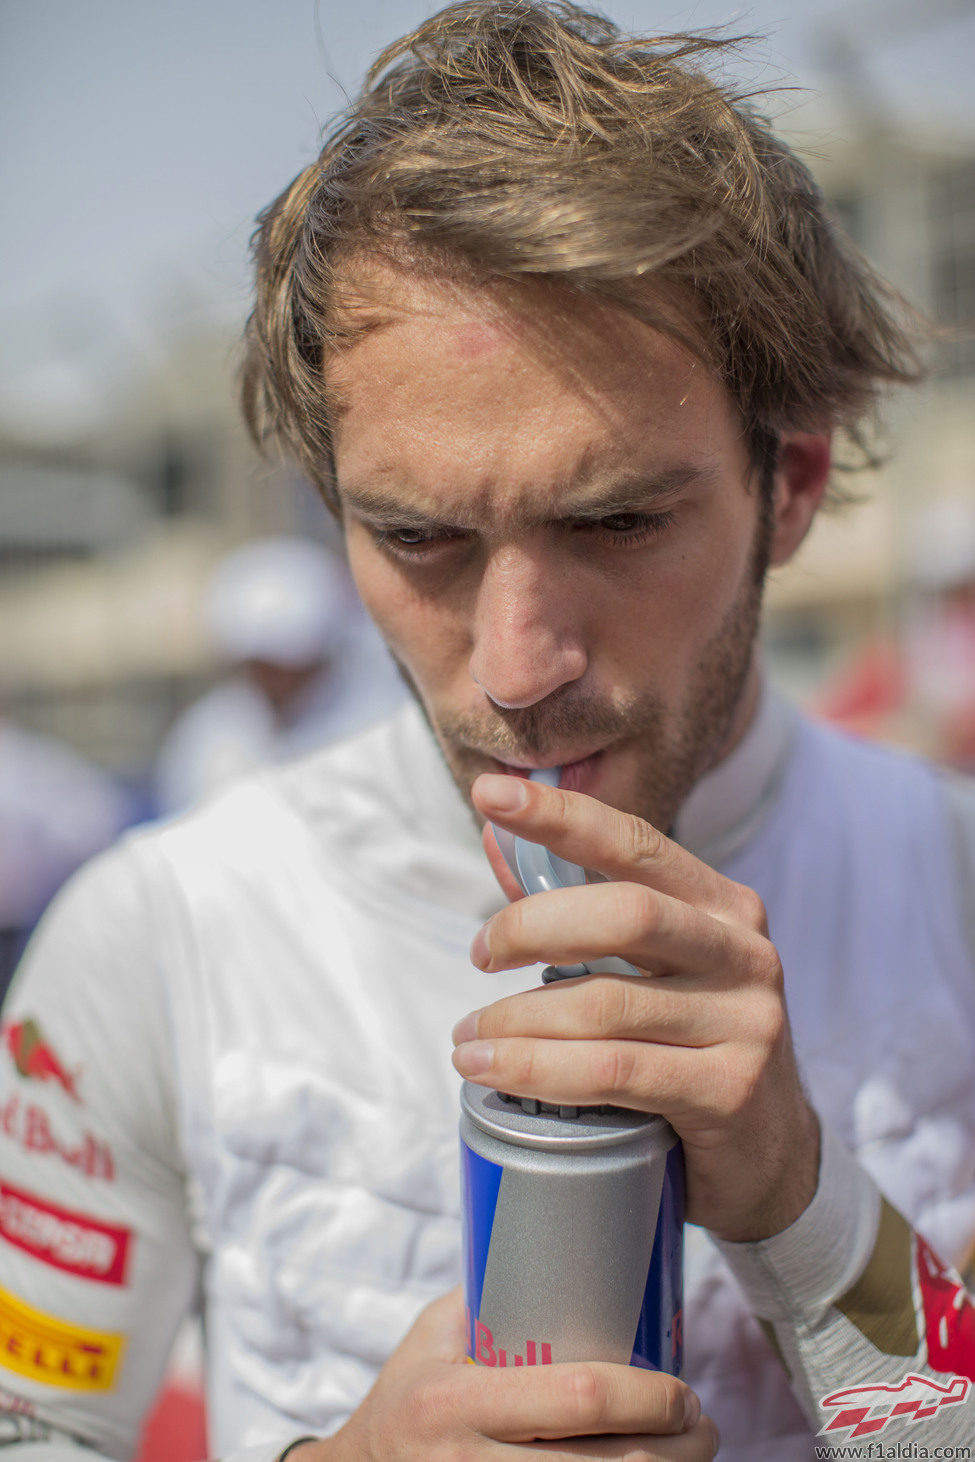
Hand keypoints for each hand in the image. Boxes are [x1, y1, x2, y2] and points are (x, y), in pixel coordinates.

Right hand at [296, 1289, 717, 1460]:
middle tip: (703, 1426)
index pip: (580, 1397)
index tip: (682, 1389)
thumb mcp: (433, 1336)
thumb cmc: (405, 1396)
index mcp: (454, 1401)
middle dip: (677, 1449)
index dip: (649, 1397)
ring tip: (691, 1456)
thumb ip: (494, 1296)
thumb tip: (572, 1241)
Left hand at [452, 775, 820, 1241]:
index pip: (636, 843)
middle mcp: (742, 952)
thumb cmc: (689, 1046)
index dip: (561, 815)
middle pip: (625, 912)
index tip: (491, 792)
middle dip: (531, 926)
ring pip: (605, 1004)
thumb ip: (575, 906)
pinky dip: (536, 1069)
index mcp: (721, 906)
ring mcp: (745, 1022)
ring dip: (516, 1019)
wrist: (770, 1155)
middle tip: (478, 954)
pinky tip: (491, 1071)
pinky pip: (612, 1072)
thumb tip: (495, 838)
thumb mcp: (646, 970)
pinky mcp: (730, 1090)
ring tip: (467, 1039)